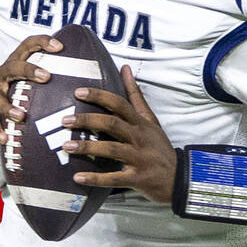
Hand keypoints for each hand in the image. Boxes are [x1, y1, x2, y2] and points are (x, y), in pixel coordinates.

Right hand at [0, 35, 63, 148]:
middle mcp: (3, 74)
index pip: (28, 45)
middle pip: (13, 67)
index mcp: (16, 61)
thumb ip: (58, 72)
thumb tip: (95, 70)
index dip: (42, 42)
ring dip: (9, 106)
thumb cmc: (23, 87)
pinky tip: (5, 138)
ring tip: (21, 116)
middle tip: (46, 77)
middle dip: (29, 70)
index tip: (60, 47)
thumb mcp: (35, 76)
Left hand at [62, 65, 176, 203]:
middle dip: (88, 120)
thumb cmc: (159, 146)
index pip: (119, 104)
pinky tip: (78, 177)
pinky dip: (96, 178)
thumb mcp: (150, 119)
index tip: (78, 92)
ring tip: (66, 146)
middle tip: (65, 120)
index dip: (99, 97)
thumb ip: (135, 95)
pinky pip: (114, 178)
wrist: (181, 178)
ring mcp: (139, 158)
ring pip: (111, 150)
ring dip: (87, 148)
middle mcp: (139, 138)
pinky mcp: (138, 179)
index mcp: (140, 123)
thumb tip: (124, 68)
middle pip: (112, 124)